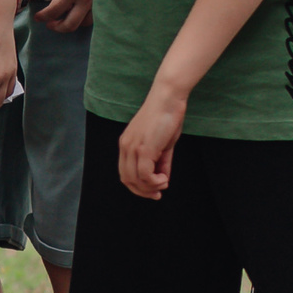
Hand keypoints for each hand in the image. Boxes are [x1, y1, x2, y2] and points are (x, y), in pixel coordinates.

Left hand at [36, 0, 108, 31]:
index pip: (56, 9)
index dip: (44, 16)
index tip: (38, 17)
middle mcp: (87, 0)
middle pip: (69, 25)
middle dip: (56, 27)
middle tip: (49, 23)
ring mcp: (99, 5)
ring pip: (83, 24)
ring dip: (70, 24)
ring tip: (63, 18)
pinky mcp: (109, 4)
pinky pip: (94, 19)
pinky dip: (84, 19)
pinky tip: (80, 13)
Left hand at [119, 80, 187, 196]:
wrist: (168, 99)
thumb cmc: (167, 118)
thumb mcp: (163, 144)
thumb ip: (161, 162)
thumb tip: (163, 179)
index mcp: (126, 145)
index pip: (125, 174)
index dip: (138, 187)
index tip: (154, 191)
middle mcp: (125, 147)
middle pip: (127, 180)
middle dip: (143, 191)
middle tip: (158, 193)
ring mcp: (133, 148)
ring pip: (135, 180)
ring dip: (151, 187)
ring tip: (164, 183)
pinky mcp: (143, 148)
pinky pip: (145, 174)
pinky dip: (155, 182)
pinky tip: (165, 179)